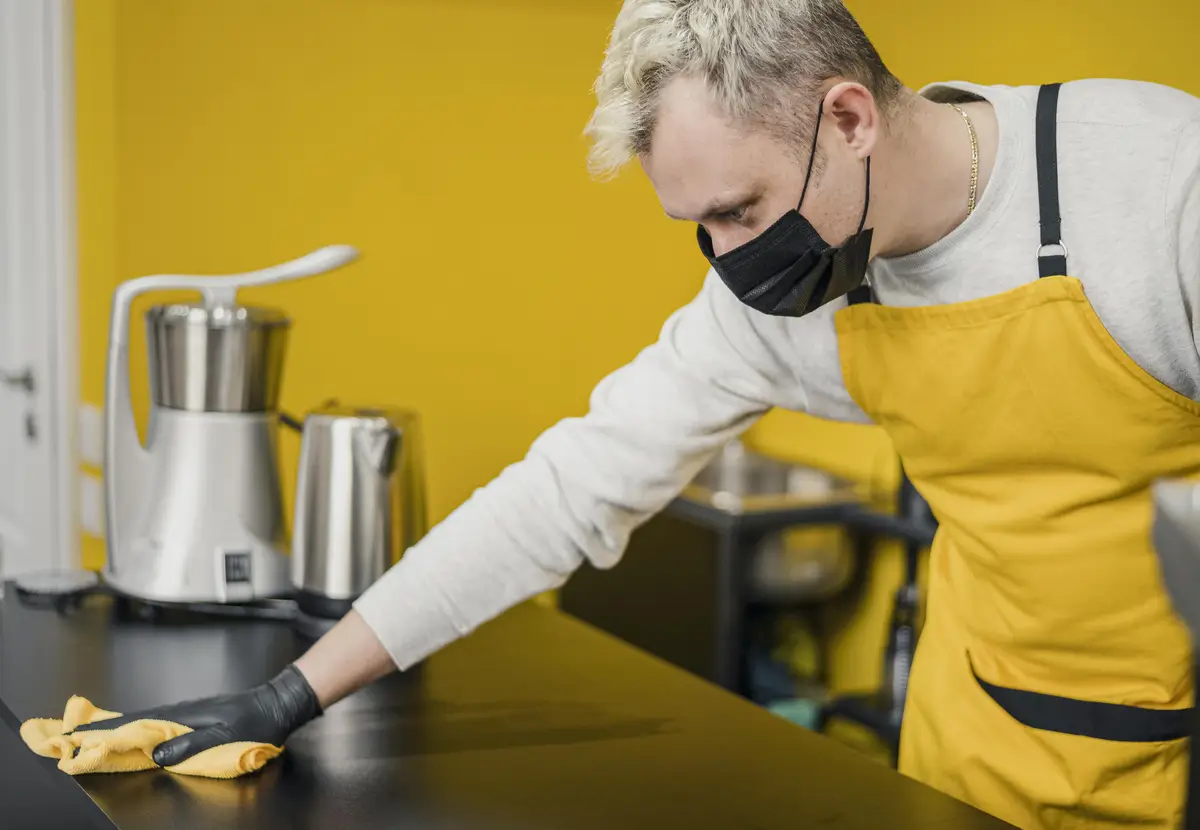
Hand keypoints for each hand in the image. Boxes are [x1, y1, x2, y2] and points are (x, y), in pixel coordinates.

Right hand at [70, 664, 322, 766]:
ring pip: (144, 723)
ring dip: (119, 729)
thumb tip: (157, 755)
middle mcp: (180, 712)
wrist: (277, 704)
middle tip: (73, 735)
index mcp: (183, 716)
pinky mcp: (193, 719)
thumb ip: (191, 745)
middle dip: (104, 729)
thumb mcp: (226, 736)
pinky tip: (133, 736)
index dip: (107, 731)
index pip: (136, 723)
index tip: (78, 734)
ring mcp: (186, 714)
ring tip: (93, 737)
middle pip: (134, 721)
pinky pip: (158, 725)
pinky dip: (139, 729)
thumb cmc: (256, 721)